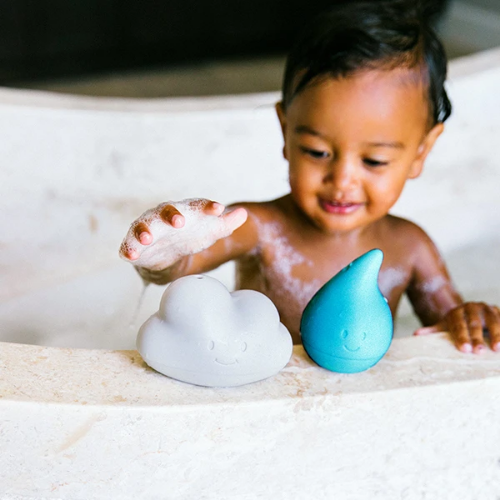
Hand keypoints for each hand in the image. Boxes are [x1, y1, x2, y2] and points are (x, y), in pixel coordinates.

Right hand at [119, 198, 246, 270]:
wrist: (170, 255)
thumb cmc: (191, 236)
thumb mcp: (210, 231)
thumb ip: (226, 223)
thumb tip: (243, 214)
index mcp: (185, 211)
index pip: (197, 205)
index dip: (207, 207)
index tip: (218, 210)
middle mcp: (164, 216)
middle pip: (167, 211)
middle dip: (172, 216)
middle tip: (180, 223)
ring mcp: (148, 230)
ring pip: (143, 226)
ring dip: (144, 231)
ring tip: (148, 238)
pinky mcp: (135, 245)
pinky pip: (129, 245)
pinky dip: (128, 249)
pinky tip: (131, 256)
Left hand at [414, 302, 499, 353]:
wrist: (471, 311)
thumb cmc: (457, 323)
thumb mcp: (446, 326)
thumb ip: (433, 330)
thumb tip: (416, 334)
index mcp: (456, 312)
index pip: (458, 325)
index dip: (461, 337)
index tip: (464, 350)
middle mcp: (471, 307)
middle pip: (474, 324)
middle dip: (477, 338)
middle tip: (478, 352)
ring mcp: (486, 308)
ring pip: (492, 321)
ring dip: (496, 335)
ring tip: (497, 349)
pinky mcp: (498, 311)